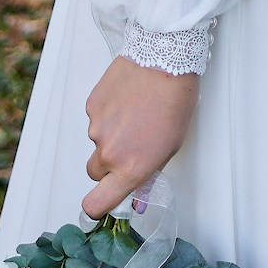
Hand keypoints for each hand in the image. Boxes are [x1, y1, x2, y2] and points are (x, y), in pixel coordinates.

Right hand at [81, 56, 197, 221]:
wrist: (164, 58)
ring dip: (110, 136)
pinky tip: (127, 100)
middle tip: (130, 147)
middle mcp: (109, 152)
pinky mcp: (92, 105)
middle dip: (108, 167)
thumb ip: (148, 176)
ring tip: (134, 114)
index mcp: (130, 168)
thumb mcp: (170, 147)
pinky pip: (96, 119)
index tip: (102, 204)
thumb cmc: (175, 102)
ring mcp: (97, 128)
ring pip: (96, 142)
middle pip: (95, 173)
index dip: (96, 208)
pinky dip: (108, 114)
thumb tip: (137, 200)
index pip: (96, 204)